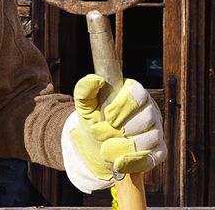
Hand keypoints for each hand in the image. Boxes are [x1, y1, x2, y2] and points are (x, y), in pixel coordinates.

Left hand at [61, 74, 166, 192]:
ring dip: (125, 145)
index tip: (107, 116)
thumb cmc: (93, 119)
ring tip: (104, 149)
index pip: (139, 93)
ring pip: (151, 137)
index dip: (124, 105)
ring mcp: (155, 130)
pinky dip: (135, 161)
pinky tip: (118, 163)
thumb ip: (85, 88)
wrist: (94, 145)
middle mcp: (149, 110)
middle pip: (148, 116)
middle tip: (99, 133)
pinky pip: (153, 157)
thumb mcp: (84, 104)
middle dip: (122, 128)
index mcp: (133, 92)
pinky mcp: (157, 151)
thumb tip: (96, 79)